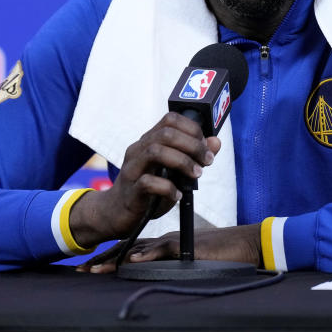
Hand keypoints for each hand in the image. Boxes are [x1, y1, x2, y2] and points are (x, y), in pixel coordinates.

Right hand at [69, 112, 221, 247]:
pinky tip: (177, 195)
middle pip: (166, 133)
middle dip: (192, 145)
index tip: (206, 147)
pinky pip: (148, 183)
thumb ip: (193, 155)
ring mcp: (133, 169)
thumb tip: (215, 142)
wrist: (116, 212)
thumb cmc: (148, 190)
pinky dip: (168, 188)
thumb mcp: (173, 171)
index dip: (193, 129)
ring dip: (182, 162)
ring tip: (196, 174)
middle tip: (206, 161)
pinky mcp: (131, 191)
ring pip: (155, 152)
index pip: (170, 120)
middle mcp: (138, 150)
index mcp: (148, 141)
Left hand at [75, 224, 261, 272]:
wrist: (243, 244)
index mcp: (164, 242)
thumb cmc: (221, 251)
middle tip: (81, 269)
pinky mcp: (184, 247)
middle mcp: (163, 241)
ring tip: (95, 269)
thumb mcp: (192, 257)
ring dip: (116, 261)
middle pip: (127, 249)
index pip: (132, 249)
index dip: (111, 256)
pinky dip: (146, 257)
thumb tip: (159, 269)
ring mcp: (172, 243)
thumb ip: (175, 259)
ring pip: (138, 251)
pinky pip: (162, 252)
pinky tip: (131, 263)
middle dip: (104, 259)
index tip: (91, 266)